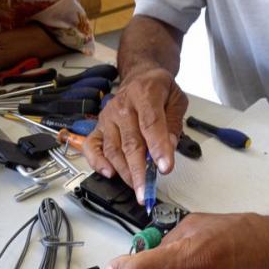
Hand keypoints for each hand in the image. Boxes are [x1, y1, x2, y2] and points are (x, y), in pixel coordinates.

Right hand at [83, 68, 187, 202]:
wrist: (139, 78)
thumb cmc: (157, 90)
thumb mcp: (176, 99)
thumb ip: (174, 123)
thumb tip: (168, 148)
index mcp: (145, 94)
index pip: (151, 124)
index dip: (158, 147)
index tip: (164, 167)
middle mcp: (122, 106)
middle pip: (130, 143)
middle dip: (139, 171)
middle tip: (146, 190)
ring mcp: (107, 118)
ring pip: (113, 149)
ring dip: (124, 172)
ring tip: (136, 188)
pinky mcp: (98, 128)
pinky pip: (92, 147)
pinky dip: (97, 163)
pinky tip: (108, 174)